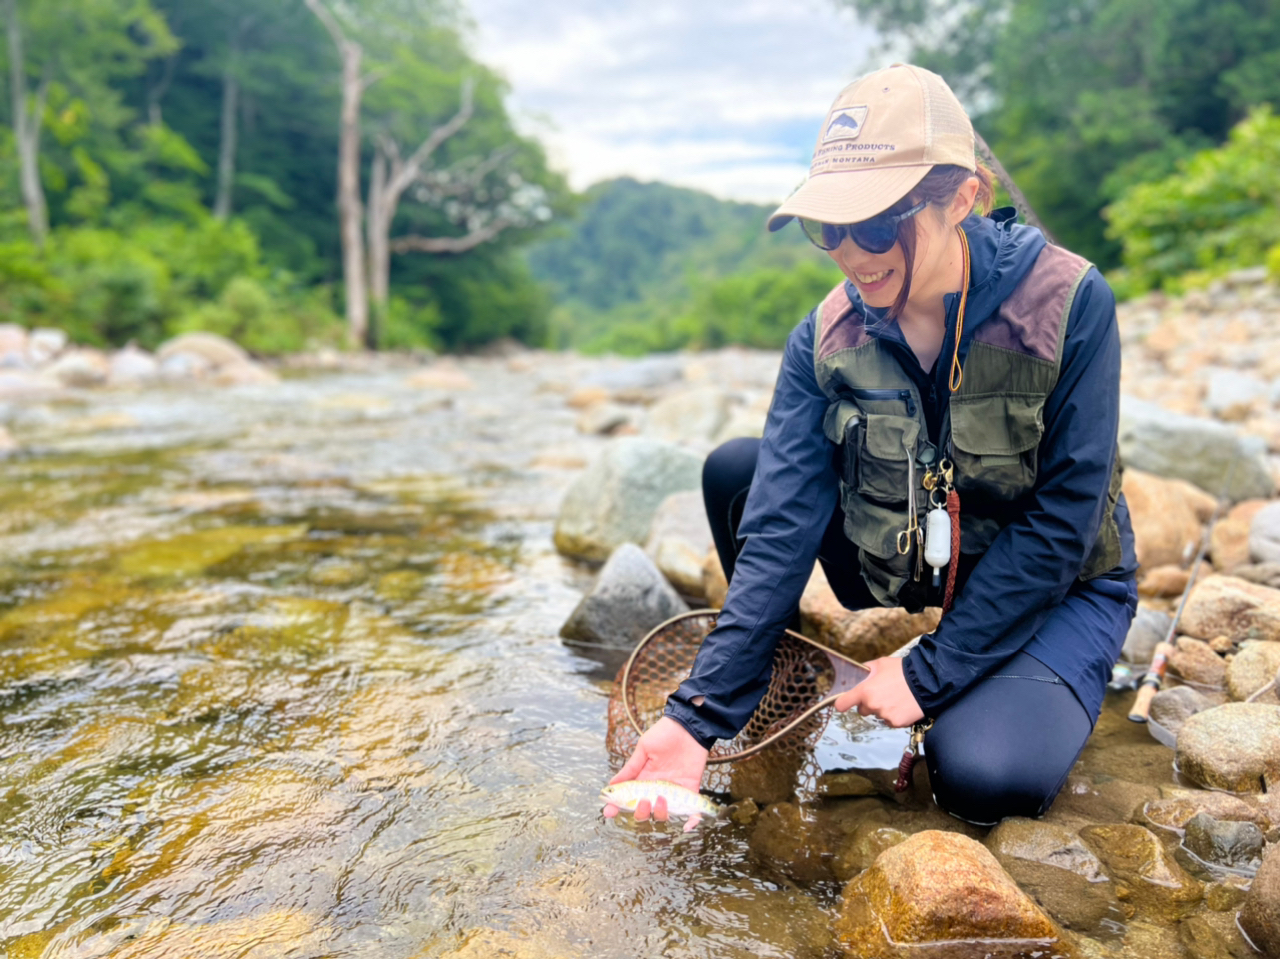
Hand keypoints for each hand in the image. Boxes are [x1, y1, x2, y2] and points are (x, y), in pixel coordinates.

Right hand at [604, 716, 708, 831]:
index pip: (629, 797)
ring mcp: (673, 791)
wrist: (689, 725)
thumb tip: (612, 784)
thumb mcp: (644, 748)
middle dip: (641, 811)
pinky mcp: (690, 789)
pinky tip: (688, 826)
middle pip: (645, 811)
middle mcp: (657, 788)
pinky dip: (691, 821)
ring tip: (661, 798)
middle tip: (643, 801)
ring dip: (660, 812)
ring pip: (664, 814)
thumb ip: (631, 768)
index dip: (617, 807)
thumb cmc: (665, 733)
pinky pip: (691, 811)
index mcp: (643, 778)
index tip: (609, 812)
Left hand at [834, 656, 924, 727]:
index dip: (842, 703)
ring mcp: (884, 715)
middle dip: (868, 703)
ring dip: (883, 709)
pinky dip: (894, 715)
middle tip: (882, 693)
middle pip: (862, 710)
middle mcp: (872, 705)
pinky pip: (890, 721)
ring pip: (878, 715)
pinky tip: (902, 704)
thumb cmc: (903, 670)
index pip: (842, 704)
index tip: (843, 703)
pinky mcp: (896, 722)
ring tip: (896, 697)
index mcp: (865, 691)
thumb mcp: (881, 664)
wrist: (926, 681)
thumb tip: (858, 672)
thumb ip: (866, 670)